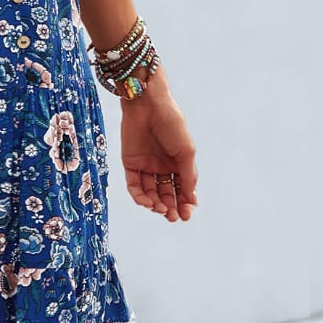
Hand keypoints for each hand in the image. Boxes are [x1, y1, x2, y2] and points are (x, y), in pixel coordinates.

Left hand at [119, 73, 197, 221]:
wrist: (148, 105)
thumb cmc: (171, 124)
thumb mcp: (185, 152)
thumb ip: (187, 176)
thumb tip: (192, 199)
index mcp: (178, 163)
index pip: (181, 189)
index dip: (185, 203)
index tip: (188, 214)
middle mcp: (161, 166)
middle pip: (166, 194)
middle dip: (171, 208)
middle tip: (175, 217)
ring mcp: (145, 166)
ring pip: (150, 193)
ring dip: (157, 205)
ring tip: (162, 210)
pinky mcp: (130, 164)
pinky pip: (134, 186)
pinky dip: (141, 197)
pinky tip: (149, 203)